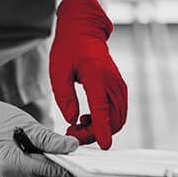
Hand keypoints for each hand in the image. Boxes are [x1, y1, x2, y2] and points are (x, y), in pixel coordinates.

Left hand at [50, 0, 126, 148]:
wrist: (84, 30)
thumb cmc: (69, 48)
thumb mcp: (58, 71)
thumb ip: (65, 97)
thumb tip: (73, 119)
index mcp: (96, 76)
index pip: (102, 108)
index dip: (103, 129)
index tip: (104, 146)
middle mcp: (112, 82)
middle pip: (114, 119)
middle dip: (96, 133)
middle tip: (73, 132)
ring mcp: (118, 85)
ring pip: (118, 118)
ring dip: (101, 128)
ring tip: (77, 125)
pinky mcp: (119, 88)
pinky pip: (118, 111)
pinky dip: (105, 120)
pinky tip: (86, 117)